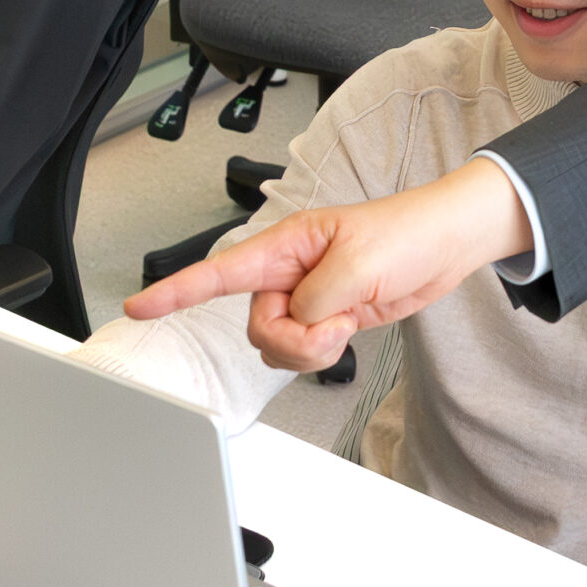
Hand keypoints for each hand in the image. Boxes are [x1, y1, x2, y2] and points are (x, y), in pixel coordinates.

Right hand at [123, 158, 534, 371]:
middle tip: (334, 322)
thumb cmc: (407, 233)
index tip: (139, 306)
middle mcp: (288, 272)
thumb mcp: (359, 263)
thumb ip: (315, 297)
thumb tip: (294, 319)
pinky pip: (303, 352)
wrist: (447, 245)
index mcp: (287, 245)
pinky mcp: (327, 319)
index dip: (177, 290)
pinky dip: (323, 354)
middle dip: (292, 338)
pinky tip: (348, 331)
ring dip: (311, 349)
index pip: (220, 270)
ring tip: (346, 323)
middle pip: (256, 325)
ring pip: (276, 345)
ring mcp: (307, 297)